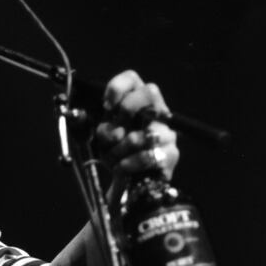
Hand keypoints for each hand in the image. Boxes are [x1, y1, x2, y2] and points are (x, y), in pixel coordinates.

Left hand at [95, 70, 179, 205]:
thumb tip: (99, 125)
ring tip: (114, 157)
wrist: (128, 185)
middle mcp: (157, 113)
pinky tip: (122, 167)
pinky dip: (128, 164)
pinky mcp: (171, 154)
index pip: (132, 79)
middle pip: (150, 92)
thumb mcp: (100, 137)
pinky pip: (147, 156)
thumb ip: (94, 125)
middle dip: (127, 109)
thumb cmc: (115, 153)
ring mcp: (167, 133)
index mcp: (137, 103)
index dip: (117, 87)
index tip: (106, 106)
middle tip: (114, 131)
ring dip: (119, 149)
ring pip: (141, 133)